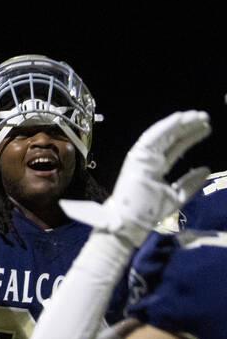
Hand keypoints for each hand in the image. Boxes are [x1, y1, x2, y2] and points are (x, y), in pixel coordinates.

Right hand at [61, 111, 210, 246]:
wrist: (132, 222)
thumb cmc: (150, 211)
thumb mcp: (177, 195)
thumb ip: (190, 182)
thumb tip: (206, 169)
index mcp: (156, 166)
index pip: (175, 147)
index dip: (190, 137)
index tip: (207, 128)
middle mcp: (148, 159)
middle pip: (171, 138)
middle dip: (188, 127)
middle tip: (206, 118)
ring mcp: (141, 156)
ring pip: (163, 134)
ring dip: (180, 123)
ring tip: (197, 116)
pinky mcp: (137, 156)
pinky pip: (152, 137)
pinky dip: (166, 127)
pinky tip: (180, 119)